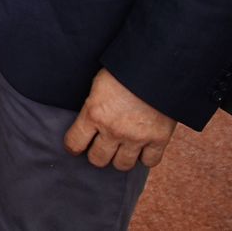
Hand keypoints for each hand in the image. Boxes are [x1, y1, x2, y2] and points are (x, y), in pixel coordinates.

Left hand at [63, 68, 177, 171]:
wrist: (156, 66)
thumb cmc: (124, 70)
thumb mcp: (98, 85)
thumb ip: (92, 106)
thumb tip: (88, 121)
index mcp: (94, 113)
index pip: (74, 143)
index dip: (73, 146)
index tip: (76, 146)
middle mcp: (113, 130)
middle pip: (98, 159)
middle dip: (97, 154)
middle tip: (101, 147)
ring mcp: (136, 137)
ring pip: (122, 165)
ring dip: (120, 158)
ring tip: (121, 149)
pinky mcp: (158, 139)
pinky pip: (149, 162)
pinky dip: (146, 157)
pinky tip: (143, 148)